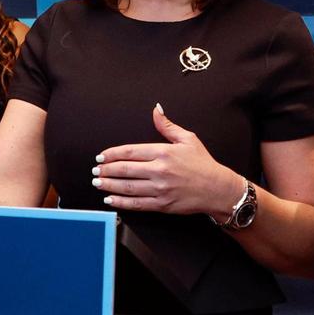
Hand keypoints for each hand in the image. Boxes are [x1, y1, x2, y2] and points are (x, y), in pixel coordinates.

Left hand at [93, 104, 242, 214]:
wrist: (218, 189)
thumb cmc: (203, 164)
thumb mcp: (188, 139)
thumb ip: (167, 125)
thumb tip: (156, 110)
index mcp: (163, 152)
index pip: (130, 151)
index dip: (112, 154)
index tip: (101, 157)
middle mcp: (160, 171)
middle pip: (125, 170)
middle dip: (106, 170)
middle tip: (95, 171)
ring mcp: (160, 189)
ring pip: (128, 187)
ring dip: (109, 185)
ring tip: (98, 183)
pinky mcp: (162, 204)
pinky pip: (137, 204)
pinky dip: (121, 202)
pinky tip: (110, 199)